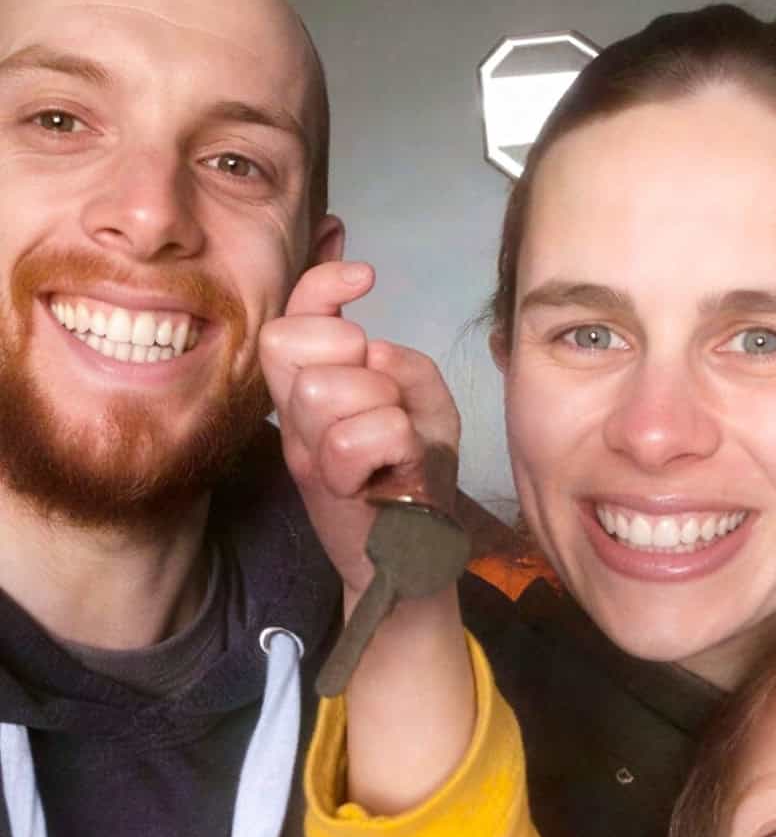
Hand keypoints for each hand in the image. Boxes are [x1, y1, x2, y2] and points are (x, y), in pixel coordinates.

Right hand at [260, 261, 461, 602]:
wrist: (414, 557)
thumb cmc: (416, 476)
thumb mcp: (424, 409)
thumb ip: (406, 368)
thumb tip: (376, 348)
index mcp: (312, 388)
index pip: (291, 316)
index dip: (321, 285)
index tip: (366, 279)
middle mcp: (297, 416)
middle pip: (290, 343)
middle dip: (347, 354)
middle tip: (378, 399)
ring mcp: (306, 450)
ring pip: (322, 387)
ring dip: (375, 405)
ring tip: (390, 440)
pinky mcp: (326, 487)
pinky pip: (353, 438)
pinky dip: (390, 443)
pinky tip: (393, 466)